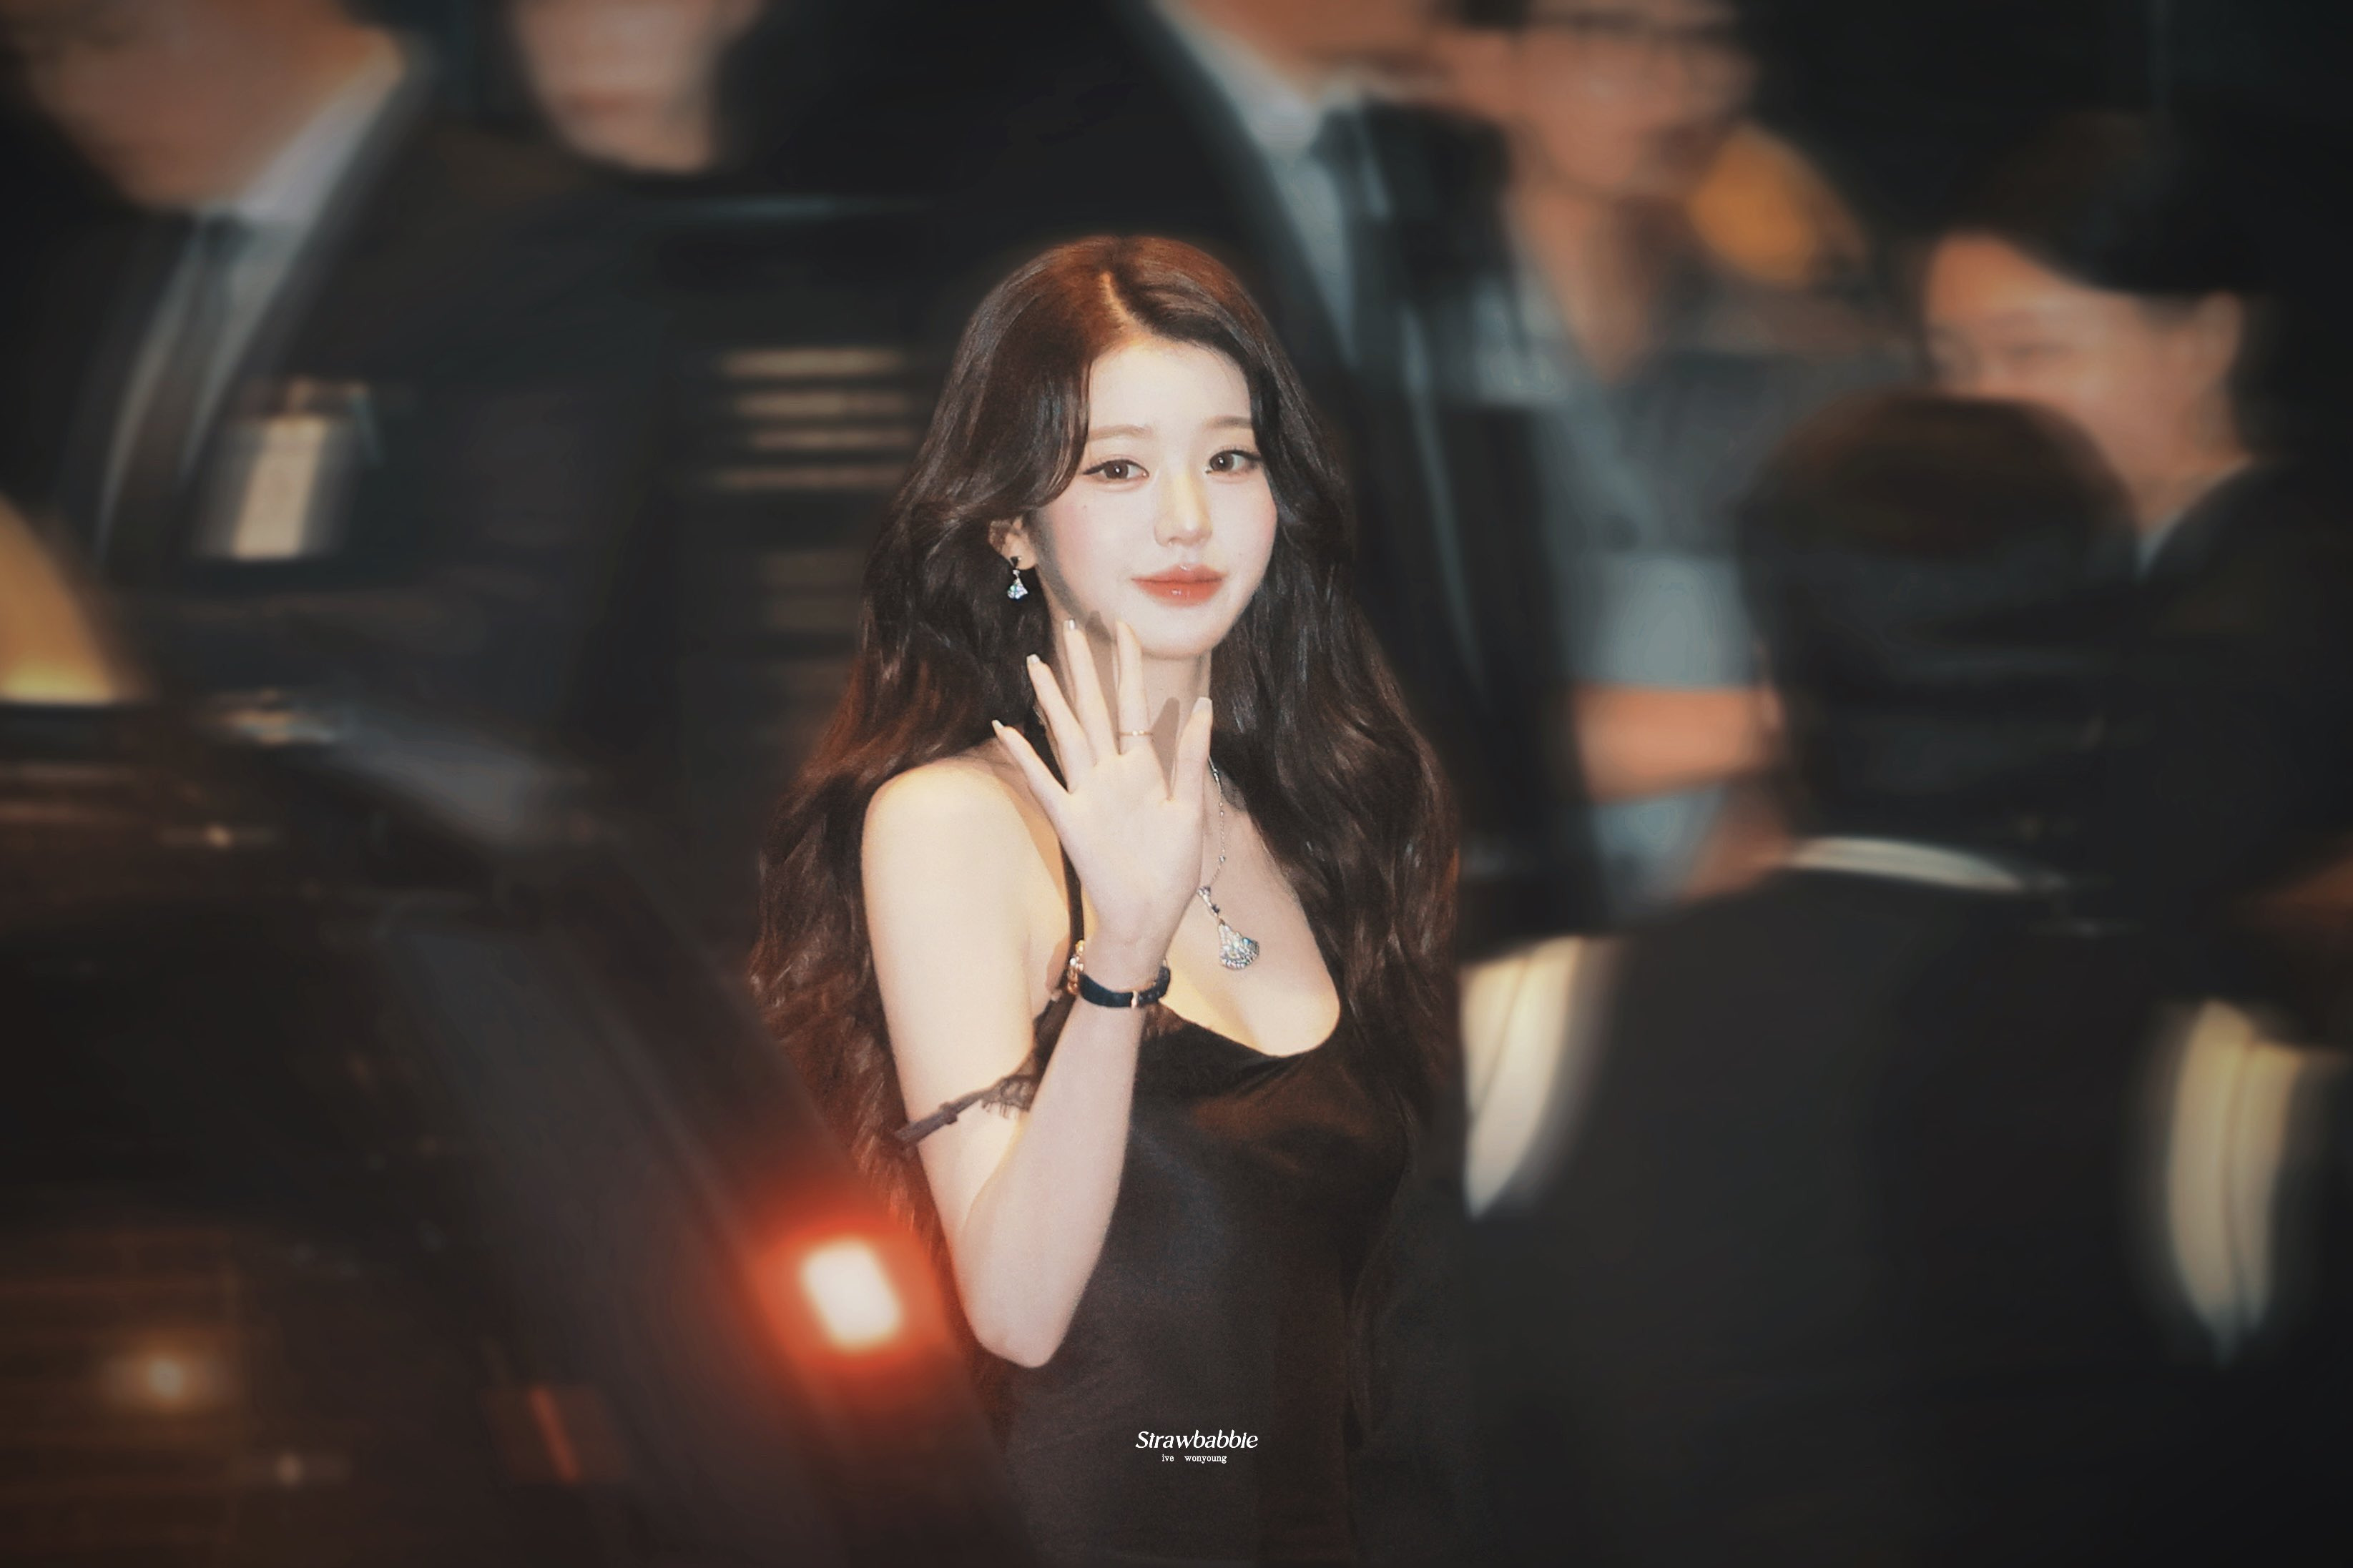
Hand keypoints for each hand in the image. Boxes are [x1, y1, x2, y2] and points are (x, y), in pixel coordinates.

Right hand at [991, 620, 1212, 985]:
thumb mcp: (1191, 810)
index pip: (1132, 704)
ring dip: (1051, 697)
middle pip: (1093, 708)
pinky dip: (1025, 755)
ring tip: (1035, 661)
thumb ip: (1190, 758)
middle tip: (1070, 625)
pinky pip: (1044, 780)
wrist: (1149, 918)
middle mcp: (1110, 773)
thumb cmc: (1170, 871)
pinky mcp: (1070, 819)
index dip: (1128, 666)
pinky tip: (1006, 727)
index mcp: (1143, 769)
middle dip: (1083, 667)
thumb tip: (1202, 704)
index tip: (1124, 628)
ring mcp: (1087, 793)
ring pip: (1066, 732)